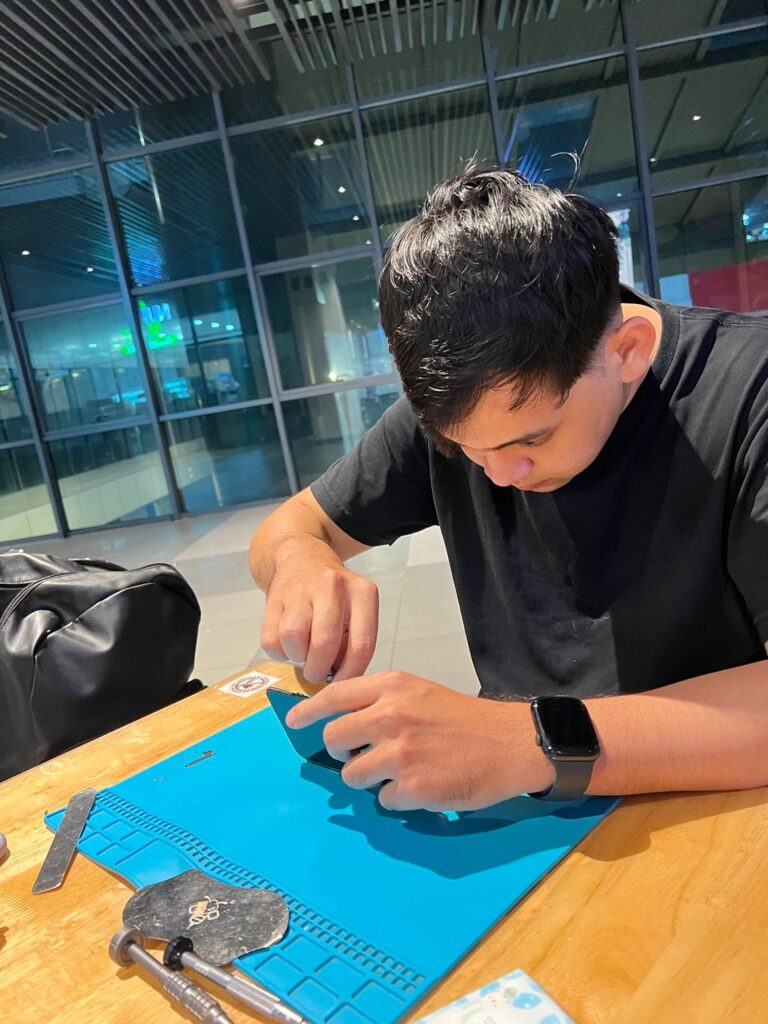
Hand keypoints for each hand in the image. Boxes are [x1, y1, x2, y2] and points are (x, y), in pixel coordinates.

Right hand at [260, 543, 378, 683]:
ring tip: (303, 652)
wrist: (302, 559)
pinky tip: (289, 643)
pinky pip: (270, 640)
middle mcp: (333, 586)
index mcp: (362, 593)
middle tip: (317, 672)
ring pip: (294, 639)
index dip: (350, 675)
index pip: (362, 645)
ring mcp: (301, 589)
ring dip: (298, 658)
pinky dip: (279, 652)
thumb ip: (353, 646)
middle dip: (319, 670)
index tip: (342, 687)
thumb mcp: (356, 613)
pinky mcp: (274, 597)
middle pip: (325, 644)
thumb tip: (340, 684)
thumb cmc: (334, 598)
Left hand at [286, 671, 554, 810]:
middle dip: (340, 753)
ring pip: (352, 776)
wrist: (509, 743)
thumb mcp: (418, 692)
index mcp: (392, 687)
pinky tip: (421, 786)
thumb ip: (379, 701)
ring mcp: (400, 753)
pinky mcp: (413, 787)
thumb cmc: (462, 718)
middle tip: (359, 756)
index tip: (293, 722)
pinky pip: (383, 800)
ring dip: (369, 780)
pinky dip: (397, 798)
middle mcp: (390, 716)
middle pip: (334, 740)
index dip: (307, 711)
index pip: (333, 696)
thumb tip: (339, 722)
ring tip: (399, 772)